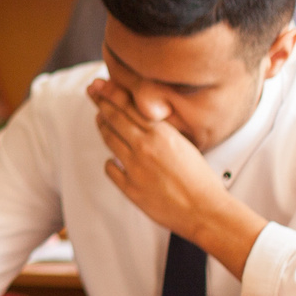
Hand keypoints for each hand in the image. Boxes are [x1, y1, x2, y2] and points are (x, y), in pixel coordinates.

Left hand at [88, 79, 264, 273]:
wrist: (204, 210)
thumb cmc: (201, 180)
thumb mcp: (185, 145)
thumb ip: (163, 133)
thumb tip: (147, 123)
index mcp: (161, 134)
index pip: (130, 107)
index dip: (112, 93)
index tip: (100, 85)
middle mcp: (145, 147)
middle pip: (115, 118)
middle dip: (101, 102)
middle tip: (91, 92)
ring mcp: (134, 167)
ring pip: (110, 140)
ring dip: (103, 127)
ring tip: (100, 119)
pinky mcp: (130, 187)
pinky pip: (111, 168)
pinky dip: (110, 162)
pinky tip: (113, 159)